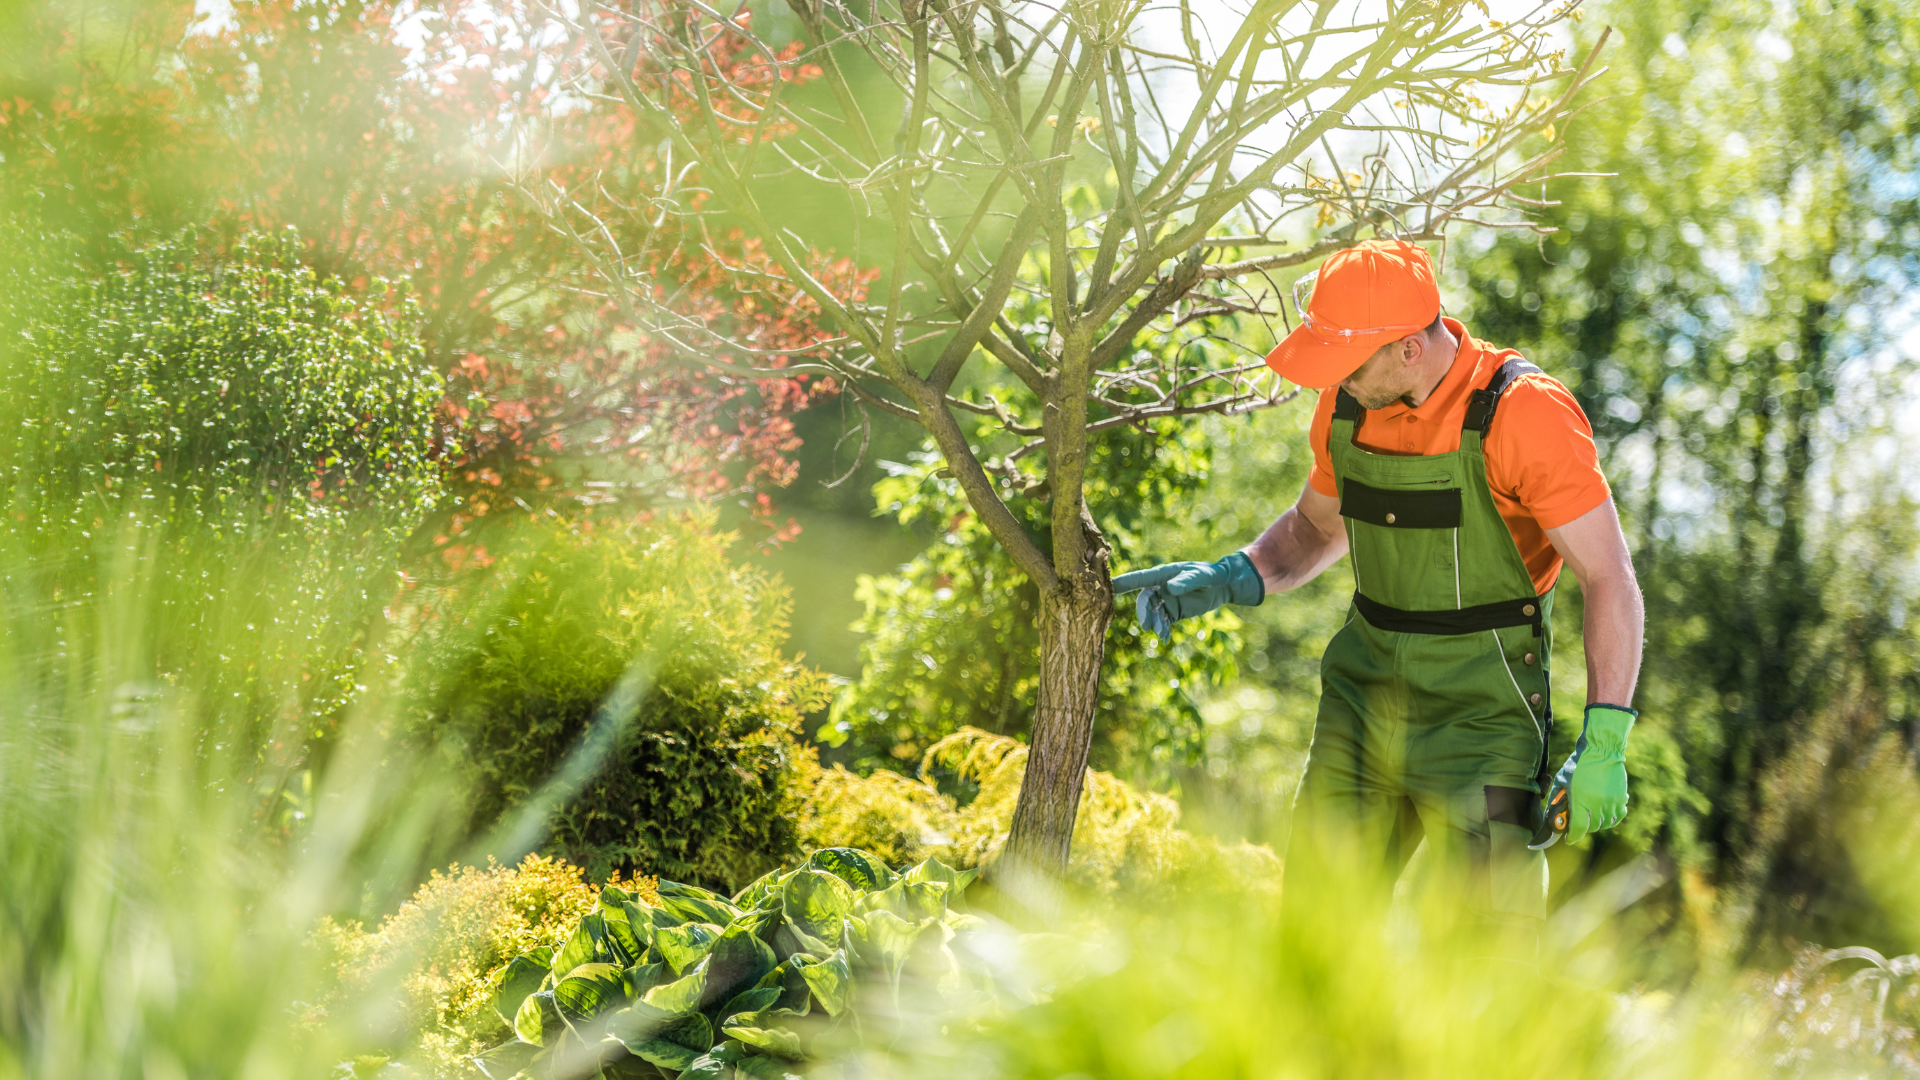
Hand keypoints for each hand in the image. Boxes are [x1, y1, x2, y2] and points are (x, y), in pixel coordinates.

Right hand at [1111, 552, 1264, 639]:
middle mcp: (1161, 588)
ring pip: (1153, 614)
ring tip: (1161, 633)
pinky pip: (1163, 622)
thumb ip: (1187, 581)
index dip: (1123, 583)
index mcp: (1163, 575)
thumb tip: (1169, 588)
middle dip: (1143, 613)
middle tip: (1146, 625)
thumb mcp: (1202, 576)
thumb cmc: (1211, 574)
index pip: (1140, 578)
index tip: (1108, 587)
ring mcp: (1166, 601)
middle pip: (1144, 600)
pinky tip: (1164, 637)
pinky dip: (1162, 629)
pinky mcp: (1173, 612)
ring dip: (1154, 623)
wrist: (1222, 586)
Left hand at [1553, 704, 1636, 843]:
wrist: (1602, 750)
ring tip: (1591, 816)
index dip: (1573, 837)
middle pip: (1592, 828)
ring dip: (1597, 823)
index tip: (1569, 839)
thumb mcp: (1562, 779)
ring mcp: (1611, 802)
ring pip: (1605, 824)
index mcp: (1581, 801)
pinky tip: (1605, 812)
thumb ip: (1557, 797)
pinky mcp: (1622, 799)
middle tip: (1578, 823)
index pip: (1578, 829)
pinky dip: (1611, 818)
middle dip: (1583, 828)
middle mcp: (1597, 805)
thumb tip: (1554, 812)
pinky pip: (1618, 816)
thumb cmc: (1578, 764)